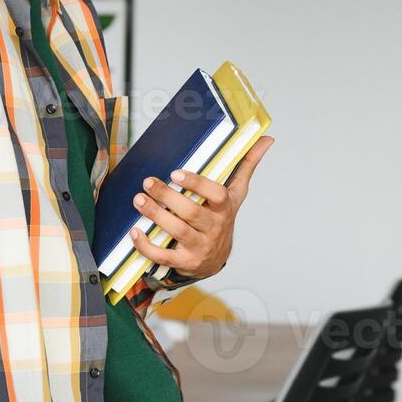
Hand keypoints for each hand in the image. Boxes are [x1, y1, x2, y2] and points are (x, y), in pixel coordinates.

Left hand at [129, 135, 273, 279]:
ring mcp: (199, 246)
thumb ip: (247, 165)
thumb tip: (267, 139)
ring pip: (177, 231)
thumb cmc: (222, 218)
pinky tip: (134, 232)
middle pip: (192, 213)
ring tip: (138, 200)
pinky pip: (164, 256)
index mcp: (224, 208)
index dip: (197, 184)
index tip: (176, 173)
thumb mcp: (236, 193)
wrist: (216, 257)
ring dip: (155, 216)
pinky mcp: (184, 261)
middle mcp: (213, 228)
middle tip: (148, 182)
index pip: (216, 195)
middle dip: (167, 197)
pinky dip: (147, 246)